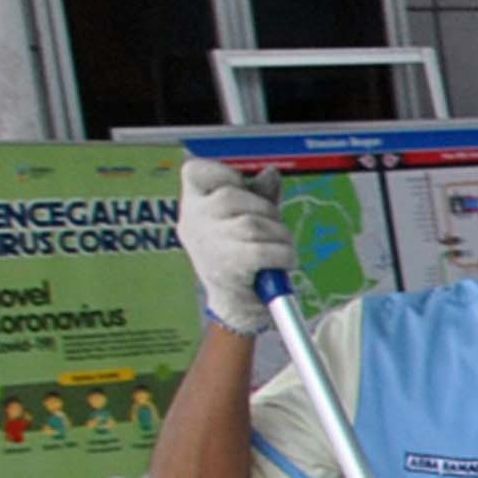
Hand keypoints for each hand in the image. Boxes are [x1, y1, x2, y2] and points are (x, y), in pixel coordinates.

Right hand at [179, 161, 293, 334]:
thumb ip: (259, 194)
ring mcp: (207, 245)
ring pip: (253, 224)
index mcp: (194, 206)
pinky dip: (283, 256)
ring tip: (281, 248)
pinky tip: (284, 262)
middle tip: (275, 230)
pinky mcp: (227, 267)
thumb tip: (270, 174)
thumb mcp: (247, 219)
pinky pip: (262, 251)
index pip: (195, 172)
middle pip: (233, 196)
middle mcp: (194, 222)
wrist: (236, 306)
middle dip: (266, 211)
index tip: (243, 187)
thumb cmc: (241, 258)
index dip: (224, 173)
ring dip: (280, 236)